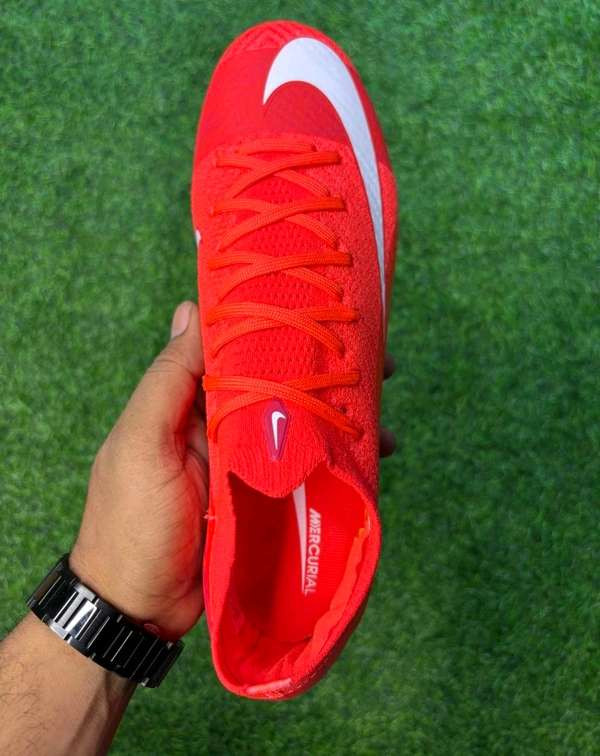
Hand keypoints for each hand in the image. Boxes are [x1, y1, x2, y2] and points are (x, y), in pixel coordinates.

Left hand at [70, 302, 396, 641]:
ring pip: (304, 428)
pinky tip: (374, 459)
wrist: (139, 610)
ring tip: (387, 419)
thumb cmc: (131, 522)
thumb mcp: (141, 443)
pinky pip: (309, 472)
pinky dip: (340, 463)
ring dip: (345, 419)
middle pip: (283, 387)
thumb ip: (169, 379)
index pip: (240, 350)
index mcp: (192, 404)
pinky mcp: (268, 502)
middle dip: (329, 373)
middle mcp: (224, 426)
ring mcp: (250, 466)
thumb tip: (191, 307)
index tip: (324, 307)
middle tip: (382, 364)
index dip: (281, 327)